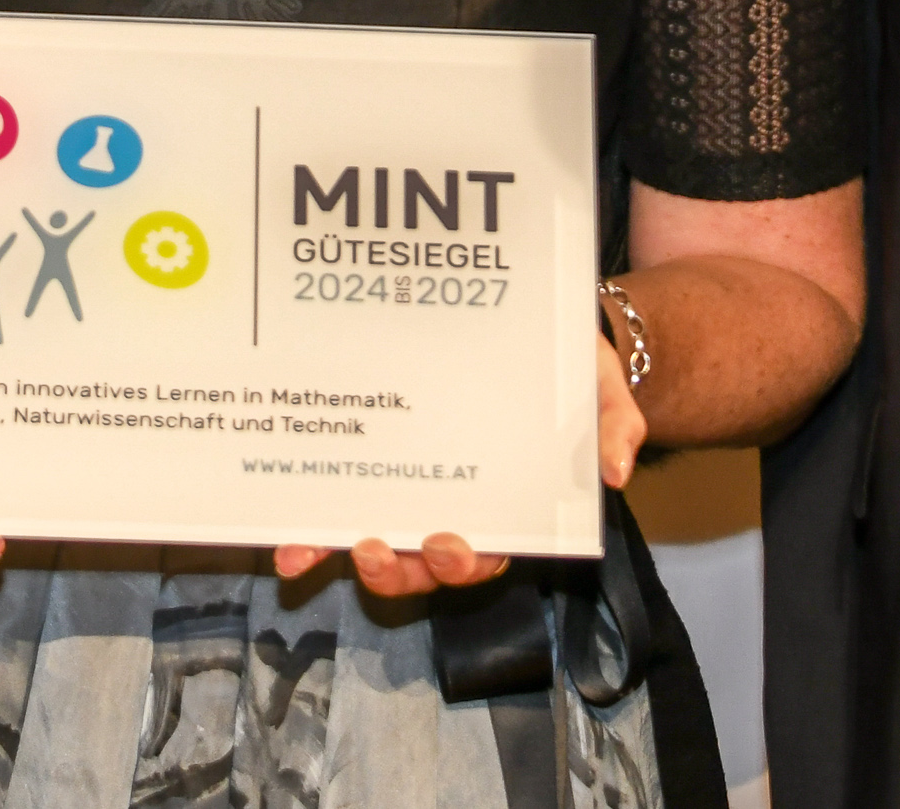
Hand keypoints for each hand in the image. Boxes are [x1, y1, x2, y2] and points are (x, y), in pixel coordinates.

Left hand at [270, 343, 642, 595]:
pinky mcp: (375, 464)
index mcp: (508, 508)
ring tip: (306, 550)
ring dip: (339, 556)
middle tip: (374, 550)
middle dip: (395, 571)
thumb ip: (616, 427)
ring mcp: (410, 491)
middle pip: (422, 565)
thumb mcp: (604, 392)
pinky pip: (342, 500)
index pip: (487, 556)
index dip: (463, 565)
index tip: (448, 546)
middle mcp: (453, 509)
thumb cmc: (571, 370)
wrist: (535, 327)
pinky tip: (283, 527)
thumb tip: (615, 471)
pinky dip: (312, 524)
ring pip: (374, 544)